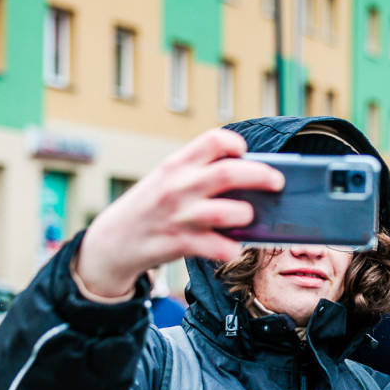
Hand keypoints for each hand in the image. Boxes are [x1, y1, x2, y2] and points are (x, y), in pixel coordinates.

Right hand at [75, 129, 283, 297]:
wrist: (112, 241)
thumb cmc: (150, 206)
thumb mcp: (167, 178)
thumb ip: (199, 171)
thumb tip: (249, 173)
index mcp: (177, 164)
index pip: (213, 140)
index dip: (236, 144)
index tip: (245, 152)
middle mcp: (178, 187)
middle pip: (228, 173)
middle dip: (262, 176)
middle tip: (277, 182)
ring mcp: (180, 217)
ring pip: (227, 212)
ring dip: (246, 214)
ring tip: (248, 216)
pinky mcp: (181, 244)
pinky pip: (219, 248)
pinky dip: (232, 248)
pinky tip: (232, 246)